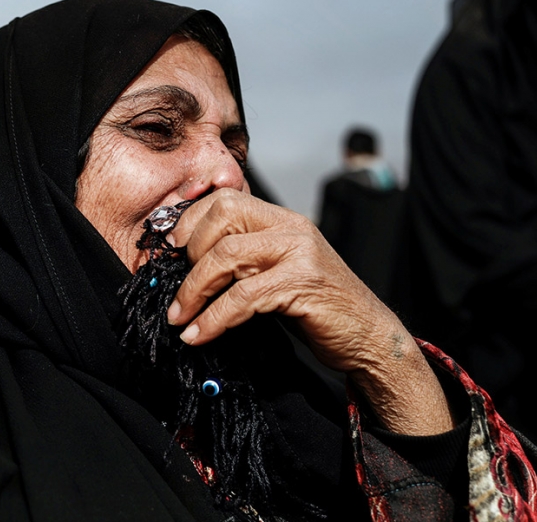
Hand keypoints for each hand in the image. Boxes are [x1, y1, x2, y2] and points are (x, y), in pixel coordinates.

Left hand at [167, 188, 454, 434]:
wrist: (368, 337)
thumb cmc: (316, 308)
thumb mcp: (276, 273)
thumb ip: (244, 260)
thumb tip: (187, 266)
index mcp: (281, 218)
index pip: (223, 199)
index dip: (189, 222)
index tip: (168, 254)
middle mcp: (290, 226)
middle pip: (221, 215)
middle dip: (189, 254)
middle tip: (177, 290)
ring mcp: (299, 252)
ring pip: (226, 255)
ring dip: (193, 291)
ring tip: (179, 319)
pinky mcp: (302, 283)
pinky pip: (242, 297)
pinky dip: (213, 319)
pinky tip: (199, 336)